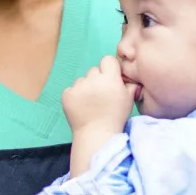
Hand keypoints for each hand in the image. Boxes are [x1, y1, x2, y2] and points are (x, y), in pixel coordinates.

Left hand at [64, 56, 136, 176]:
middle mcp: (92, 79)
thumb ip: (129, 85)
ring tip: (90, 103)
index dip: (109, 69)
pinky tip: (80, 107)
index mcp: (109, 78)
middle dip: (97, 79)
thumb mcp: (128, 100)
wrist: (96, 134)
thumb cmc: (116, 117)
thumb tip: (127, 77)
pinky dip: (74, 96)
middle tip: (101, 94)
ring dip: (85, 87)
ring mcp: (77, 86)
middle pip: (94, 70)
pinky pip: (71, 90)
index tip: (110, 79)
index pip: (107, 60)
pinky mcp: (66, 94)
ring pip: (82, 80)